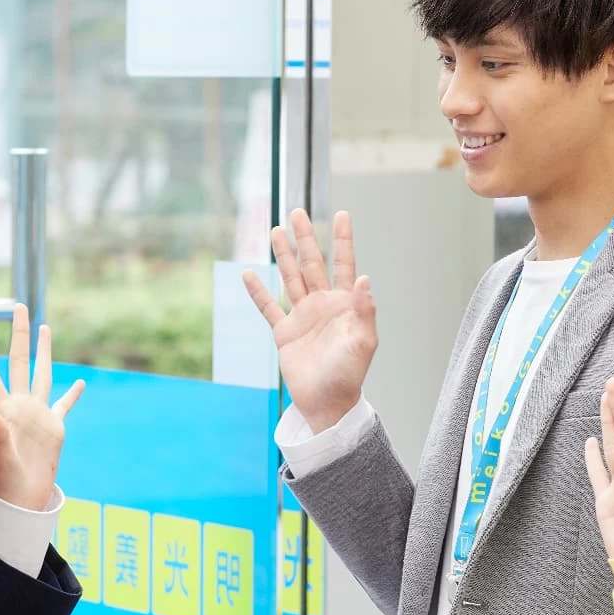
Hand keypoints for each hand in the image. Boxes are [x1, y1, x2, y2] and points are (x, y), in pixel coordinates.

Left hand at [0, 304, 83, 511]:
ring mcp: (37, 414)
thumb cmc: (6, 482)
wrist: (22, 499)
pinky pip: (64, 405)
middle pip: (20, 361)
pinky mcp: (53, 427)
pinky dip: (72, 394)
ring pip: (41, 373)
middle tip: (19, 306)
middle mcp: (19, 405)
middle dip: (20, 334)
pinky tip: (79, 382)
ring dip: (44, 351)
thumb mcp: (1, 458)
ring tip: (45, 328)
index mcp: (3, 409)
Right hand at [241, 209, 377, 431]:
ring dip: (283, 255)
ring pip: (291, 278)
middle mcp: (322, 305)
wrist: (326, 402)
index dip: (343, 240)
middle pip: (312, 263)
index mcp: (344, 304)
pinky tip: (249, 274)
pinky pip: (269, 308)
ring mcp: (302, 317)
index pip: (344, 264)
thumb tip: (364, 279)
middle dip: (306, 238)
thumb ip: (364, 311)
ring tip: (276, 230)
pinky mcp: (284, 333)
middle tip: (298, 212)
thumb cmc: (349, 374)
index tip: (342, 214)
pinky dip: (258, 292)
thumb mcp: (363, 342)